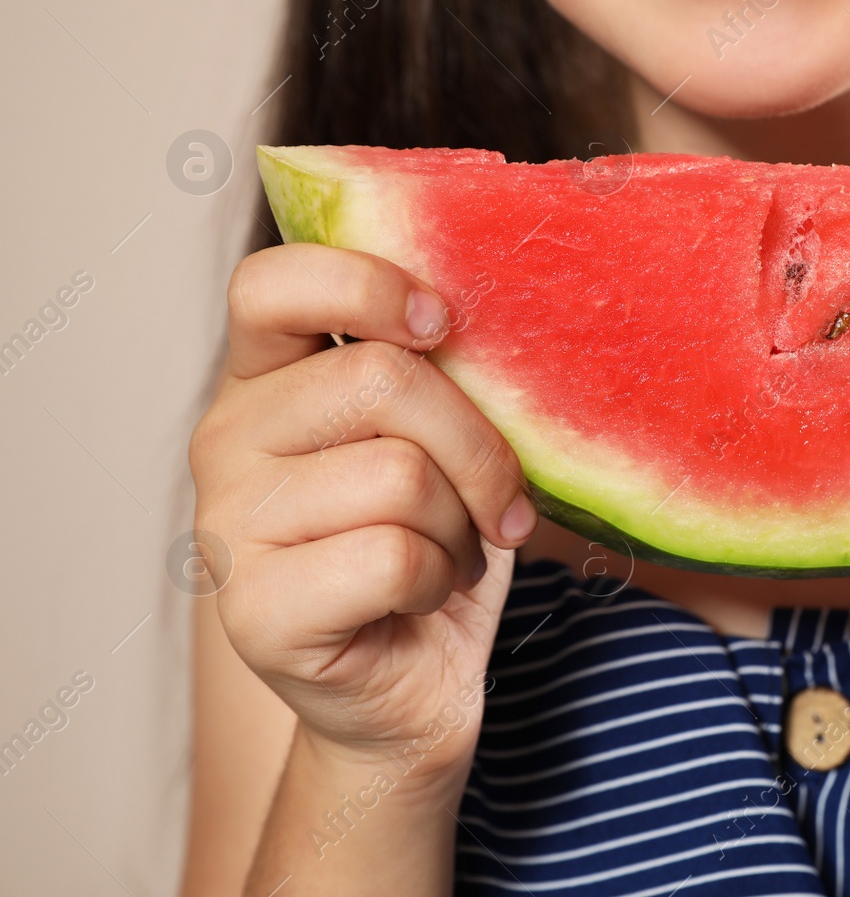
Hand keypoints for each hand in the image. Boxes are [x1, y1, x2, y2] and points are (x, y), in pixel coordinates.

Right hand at [189, 244, 536, 788]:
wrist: (412, 691)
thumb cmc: (434, 548)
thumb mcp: (444, 443)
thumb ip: (437, 377)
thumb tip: (496, 322)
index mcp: (266, 380)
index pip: (271, 284)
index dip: (364, 284)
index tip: (441, 323)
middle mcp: (226, 439)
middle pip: (381, 379)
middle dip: (476, 445)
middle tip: (495, 502)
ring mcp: (227, 525)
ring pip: (399, 474)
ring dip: (459, 526)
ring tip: (444, 556)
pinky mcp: (251, 610)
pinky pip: (393, 556)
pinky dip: (438, 580)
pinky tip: (417, 600)